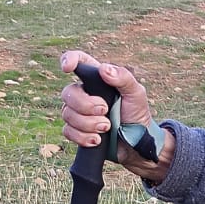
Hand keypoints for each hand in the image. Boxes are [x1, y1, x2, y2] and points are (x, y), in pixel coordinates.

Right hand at [59, 51, 174, 180]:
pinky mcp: (77, 131)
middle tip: (105, 111)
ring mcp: (79, 112)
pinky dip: (83, 137)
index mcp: (97, 79)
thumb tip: (104, 69)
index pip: (79, 62)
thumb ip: (124, 78)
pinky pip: (68, 131)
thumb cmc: (137, 114)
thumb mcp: (136, 93)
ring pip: (67, 114)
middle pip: (68, 93)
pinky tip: (98, 140)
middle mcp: (85, 93)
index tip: (66, 68)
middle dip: (86, 105)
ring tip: (107, 127)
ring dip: (88, 123)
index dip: (68, 60)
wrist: (137, 143)